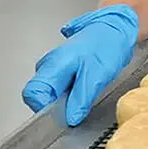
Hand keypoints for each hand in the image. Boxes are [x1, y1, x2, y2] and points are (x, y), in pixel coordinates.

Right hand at [22, 5, 138, 126]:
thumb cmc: (107, 45)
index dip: (44, 109)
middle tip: (78, 103)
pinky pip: (58, 87)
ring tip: (85, 91)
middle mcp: (48, 65)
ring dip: (64, 100)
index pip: (32, 94)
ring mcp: (54, 66)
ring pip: (50, 93)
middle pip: (39, 96)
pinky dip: (69, 93)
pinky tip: (84, 88)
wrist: (115, 29)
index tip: (61, 115)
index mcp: (53, 65)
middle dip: (56, 106)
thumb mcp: (97, 77)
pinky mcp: (62, 69)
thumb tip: (69, 118)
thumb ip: (81, 99)